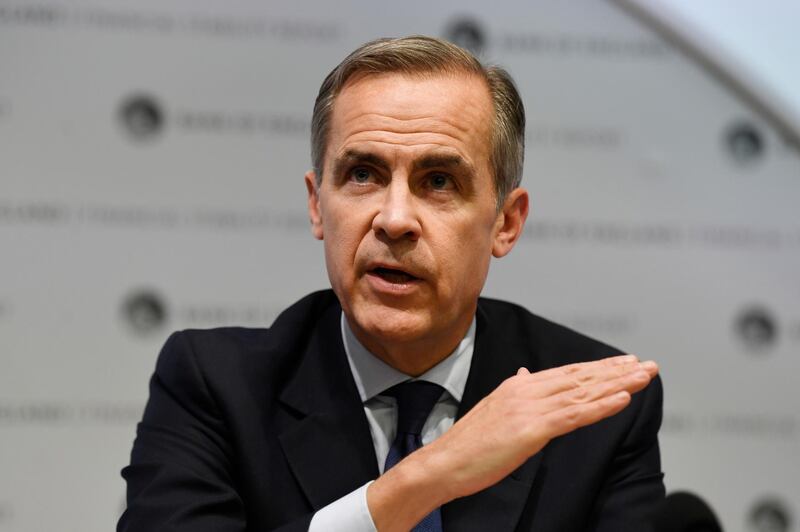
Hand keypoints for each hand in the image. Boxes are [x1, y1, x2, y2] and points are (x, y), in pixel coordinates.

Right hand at [367, 354, 658, 530]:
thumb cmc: (467, 444)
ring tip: (644, 377)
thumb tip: (527, 373)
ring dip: (618, 384)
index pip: (568, 372)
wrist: (443, 462)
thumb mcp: (494, 409)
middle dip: (617, 371)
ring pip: (583, 393)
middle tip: (647, 365)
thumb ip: (516, 391)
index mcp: (518, 384)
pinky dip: (601, 406)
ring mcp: (530, 408)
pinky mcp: (532, 430)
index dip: (599, 367)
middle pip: (581, 377)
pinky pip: (574, 416)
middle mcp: (526, 389)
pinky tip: (622, 400)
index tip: (624, 363)